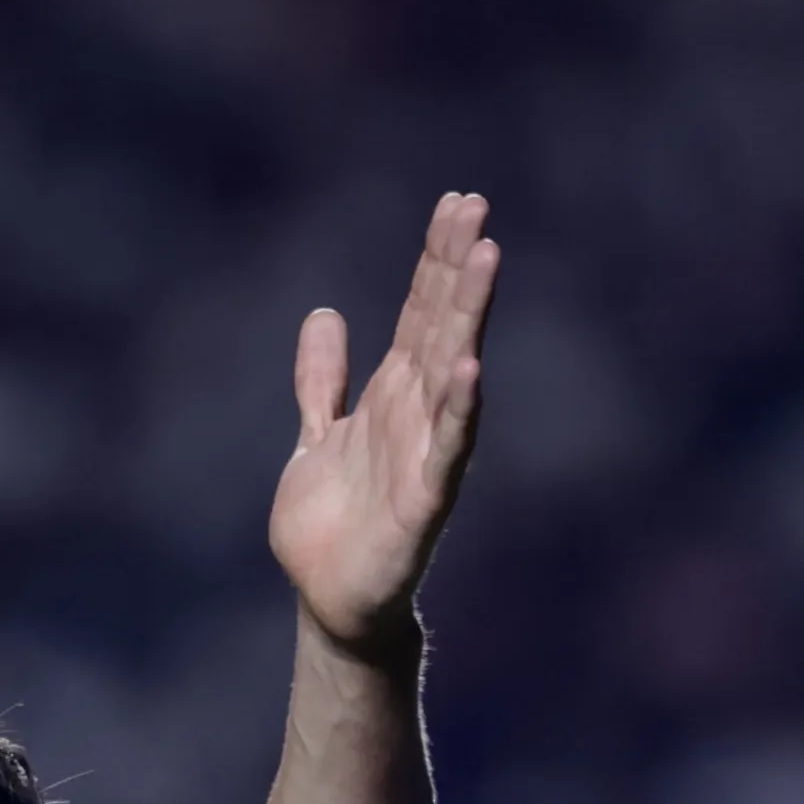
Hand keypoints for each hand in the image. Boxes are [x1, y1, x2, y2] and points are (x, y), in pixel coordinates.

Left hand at [269, 193, 498, 651]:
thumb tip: (324, 315)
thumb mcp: (316, 437)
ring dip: (469, 317)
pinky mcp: (423, 504)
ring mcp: (425, 454)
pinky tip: (468, 369)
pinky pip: (446, 451)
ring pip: (451, 372)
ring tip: (487, 259)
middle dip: (457, 268)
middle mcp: (416, 414)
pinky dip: (457, 412)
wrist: (329, 600)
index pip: (420, 312)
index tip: (457, 202)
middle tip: (476, 208)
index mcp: (392, 396)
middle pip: (440, 326)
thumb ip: (322, 382)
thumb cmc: (330, 526)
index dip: (436, 259)